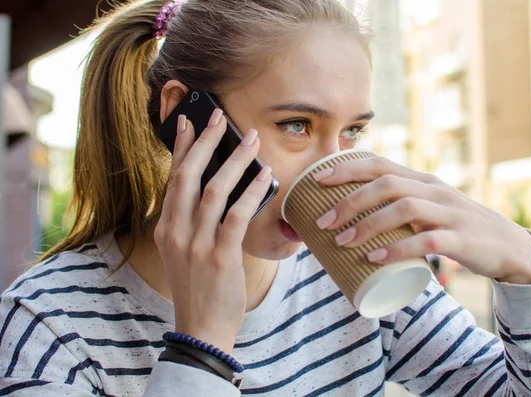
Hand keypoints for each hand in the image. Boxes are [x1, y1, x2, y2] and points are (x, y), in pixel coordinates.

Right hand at [154, 109, 272, 352]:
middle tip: (220, 117)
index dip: (184, 147)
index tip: (190, 121)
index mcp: (166, 227)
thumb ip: (191, 221)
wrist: (201, 328)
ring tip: (252, 140)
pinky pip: (236, 215)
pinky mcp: (219, 256)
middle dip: (206, 142)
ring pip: (214, 190)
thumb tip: (213, 187)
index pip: (173, 178)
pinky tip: (265, 176)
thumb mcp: (184, 252)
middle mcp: (176, 231)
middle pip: (188, 175)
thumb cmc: (198, 287)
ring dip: (235, 161)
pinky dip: (252, 192)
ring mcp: (195, 244)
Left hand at [313, 157, 530, 284]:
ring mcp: (449, 213)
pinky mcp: (461, 239)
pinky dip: (398, 248)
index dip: (347, 169)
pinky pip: (427, 239)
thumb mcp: (429, 209)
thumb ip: (399, 208)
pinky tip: (375, 258)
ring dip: (368, 224)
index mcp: (422, 181)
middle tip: (323, 221)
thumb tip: (353, 218)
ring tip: (342, 242)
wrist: (509, 247)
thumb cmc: (456, 229)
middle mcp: (434, 190)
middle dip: (350, 200)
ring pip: (404, 208)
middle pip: (386, 184)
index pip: (380, 165)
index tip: (317, 179)